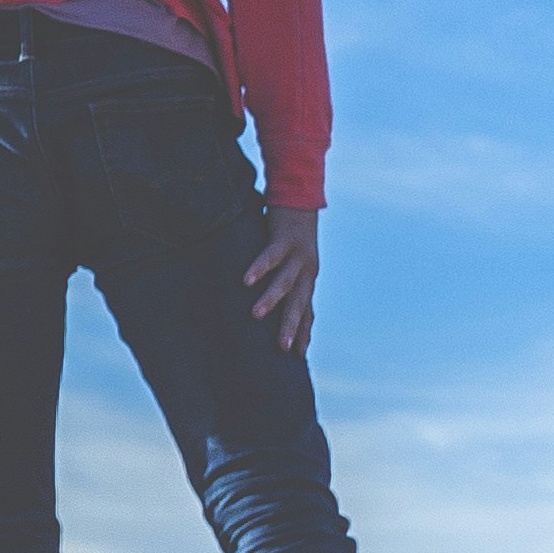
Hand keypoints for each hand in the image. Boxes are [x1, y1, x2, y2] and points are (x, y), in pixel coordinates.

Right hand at [244, 207, 319, 348]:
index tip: (297, 355)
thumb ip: (282, 280)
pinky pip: (271, 256)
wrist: (301, 197)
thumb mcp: (291, 260)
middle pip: (299, 303)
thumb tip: (266, 301)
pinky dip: (259, 268)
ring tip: (255, 316)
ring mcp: (298, 255)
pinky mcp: (286, 239)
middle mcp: (306, 270)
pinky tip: (246, 281)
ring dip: (271, 299)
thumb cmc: (291, 232)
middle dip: (291, 326)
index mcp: (307, 278)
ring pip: (285, 282)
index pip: (306, 311)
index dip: (303, 332)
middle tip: (282, 349)